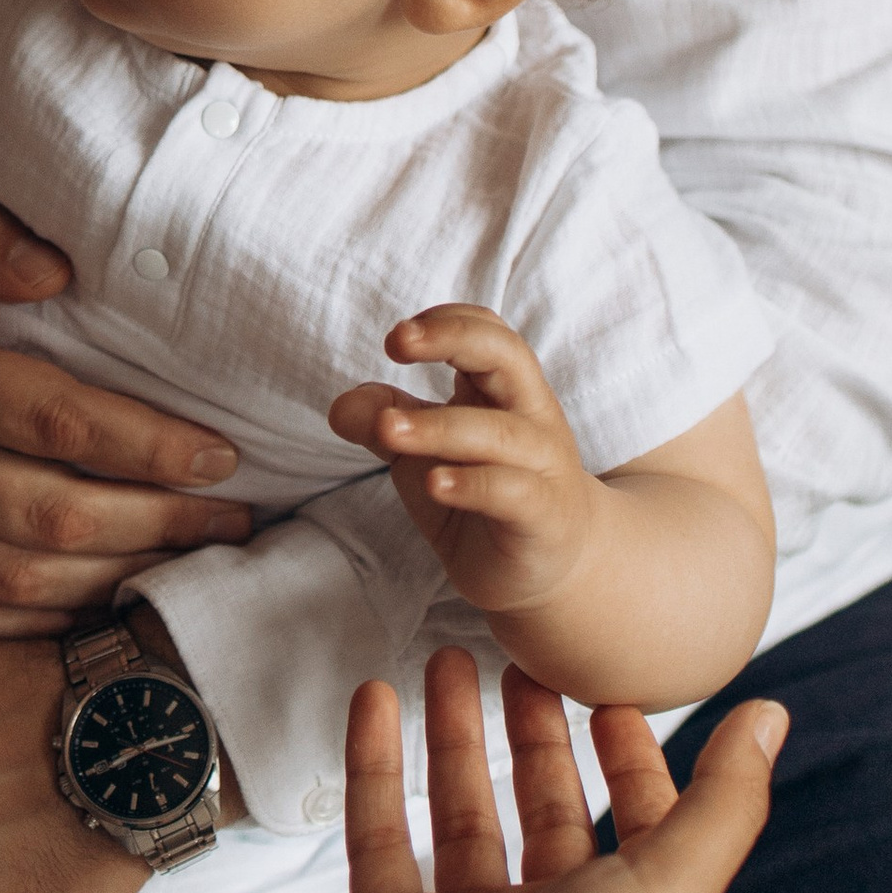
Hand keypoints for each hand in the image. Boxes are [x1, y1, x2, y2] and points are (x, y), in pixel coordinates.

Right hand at [0, 176, 251, 633]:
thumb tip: (62, 271)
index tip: (219, 455)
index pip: (58, 422)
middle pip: (53, 517)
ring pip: (18, 585)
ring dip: (116, 584)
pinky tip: (103, 607)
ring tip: (191, 567)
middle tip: (233, 522)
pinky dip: (42, 627)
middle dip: (159, 526)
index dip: (149, 447)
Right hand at [328, 649, 780, 892]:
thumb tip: (771, 716)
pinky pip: (382, 834)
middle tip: (523, 661)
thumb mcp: (674, 887)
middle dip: (539, 737)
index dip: (633, 759)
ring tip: (446, 658)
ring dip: (457, 737)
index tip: (610, 693)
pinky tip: (375, 701)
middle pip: (546, 811)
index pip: (638, 825)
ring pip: (463, 815)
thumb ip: (723, 800)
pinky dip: (376, 767)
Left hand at [330, 304, 595, 622]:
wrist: (551, 570)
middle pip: (507, 356)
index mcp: (505, 391)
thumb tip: (341, 406)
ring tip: (388, 430)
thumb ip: (386, 424)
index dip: (445, 322)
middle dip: (453, 339)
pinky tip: (433, 484)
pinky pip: (512, 491)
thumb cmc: (486, 497)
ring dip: (440, 426)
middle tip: (397, 342)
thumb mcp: (423, 456)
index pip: (487, 332)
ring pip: (499, 432)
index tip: (395, 339)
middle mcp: (531, 417)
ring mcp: (544, 465)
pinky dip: (472, 484)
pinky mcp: (543, 516)